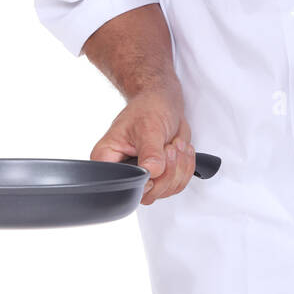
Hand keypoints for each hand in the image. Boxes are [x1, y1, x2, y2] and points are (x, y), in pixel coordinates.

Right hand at [90, 77, 195, 203]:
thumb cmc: (149, 107)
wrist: (163, 100)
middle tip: (170, 147)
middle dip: (167, 171)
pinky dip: (185, 167)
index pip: (122, 186)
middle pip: (148, 194)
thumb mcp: (148, 127)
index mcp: (108, 159)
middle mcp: (124, 171)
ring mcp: (143, 175)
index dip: (145, 182)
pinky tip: (181, 149)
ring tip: (176, 144)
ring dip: (179, 167)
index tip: (157, 164)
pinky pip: (177, 184)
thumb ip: (150, 153)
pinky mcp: (160, 175)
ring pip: (165, 190)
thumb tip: (151, 172)